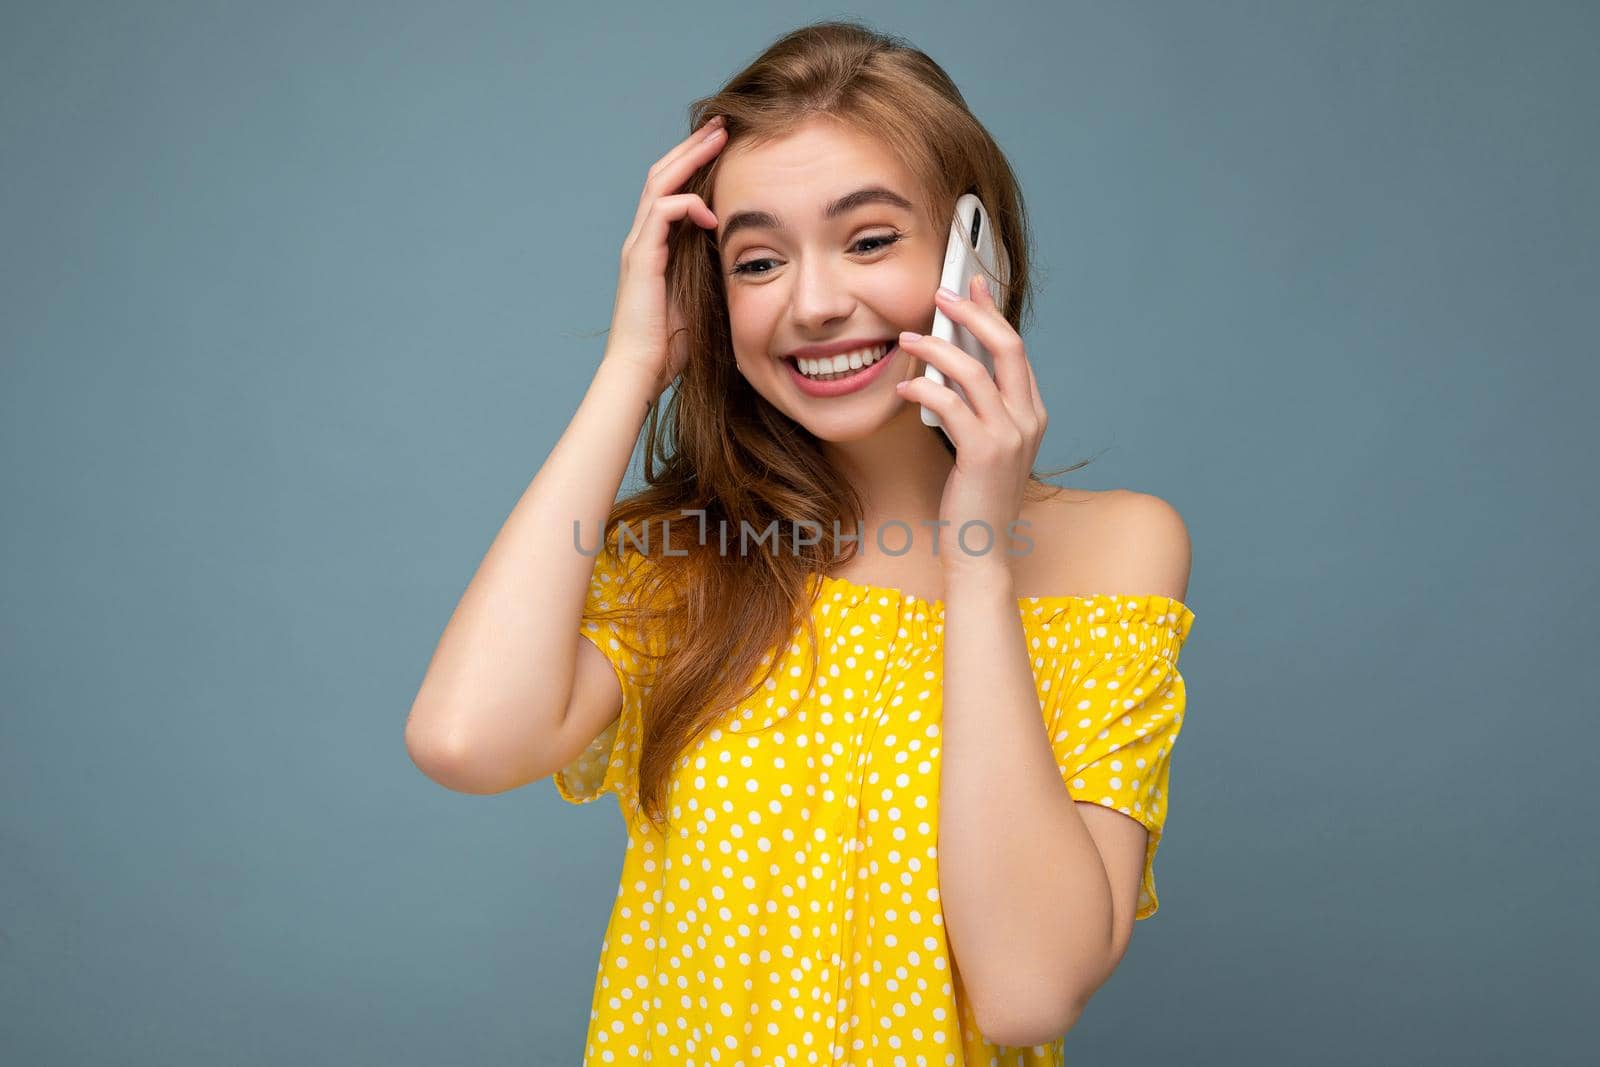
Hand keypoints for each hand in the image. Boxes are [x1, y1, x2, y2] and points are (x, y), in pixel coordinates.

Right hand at [602, 116, 727, 398]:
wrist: (641, 372)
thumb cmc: (672, 346)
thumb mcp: (702, 297)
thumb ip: (715, 270)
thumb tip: (748, 255)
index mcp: (656, 246)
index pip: (673, 189)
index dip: (696, 163)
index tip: (726, 144)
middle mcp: (642, 239)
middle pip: (664, 174)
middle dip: (694, 147)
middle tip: (723, 124)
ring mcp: (638, 247)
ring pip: (660, 184)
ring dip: (691, 158)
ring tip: (718, 139)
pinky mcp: (641, 260)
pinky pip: (662, 214)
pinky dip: (687, 205)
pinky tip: (712, 213)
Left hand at [893, 275, 1048, 576]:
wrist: (982, 549)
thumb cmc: (975, 498)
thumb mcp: (984, 445)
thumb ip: (977, 407)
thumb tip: (949, 366)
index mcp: (1032, 414)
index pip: (1015, 350)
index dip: (992, 313)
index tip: (972, 286)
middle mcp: (1028, 420)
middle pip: (1007, 347)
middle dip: (972, 313)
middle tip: (940, 295)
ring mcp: (1010, 436)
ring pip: (974, 371)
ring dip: (936, 348)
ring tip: (906, 339)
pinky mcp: (984, 453)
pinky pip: (950, 404)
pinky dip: (924, 388)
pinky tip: (905, 386)